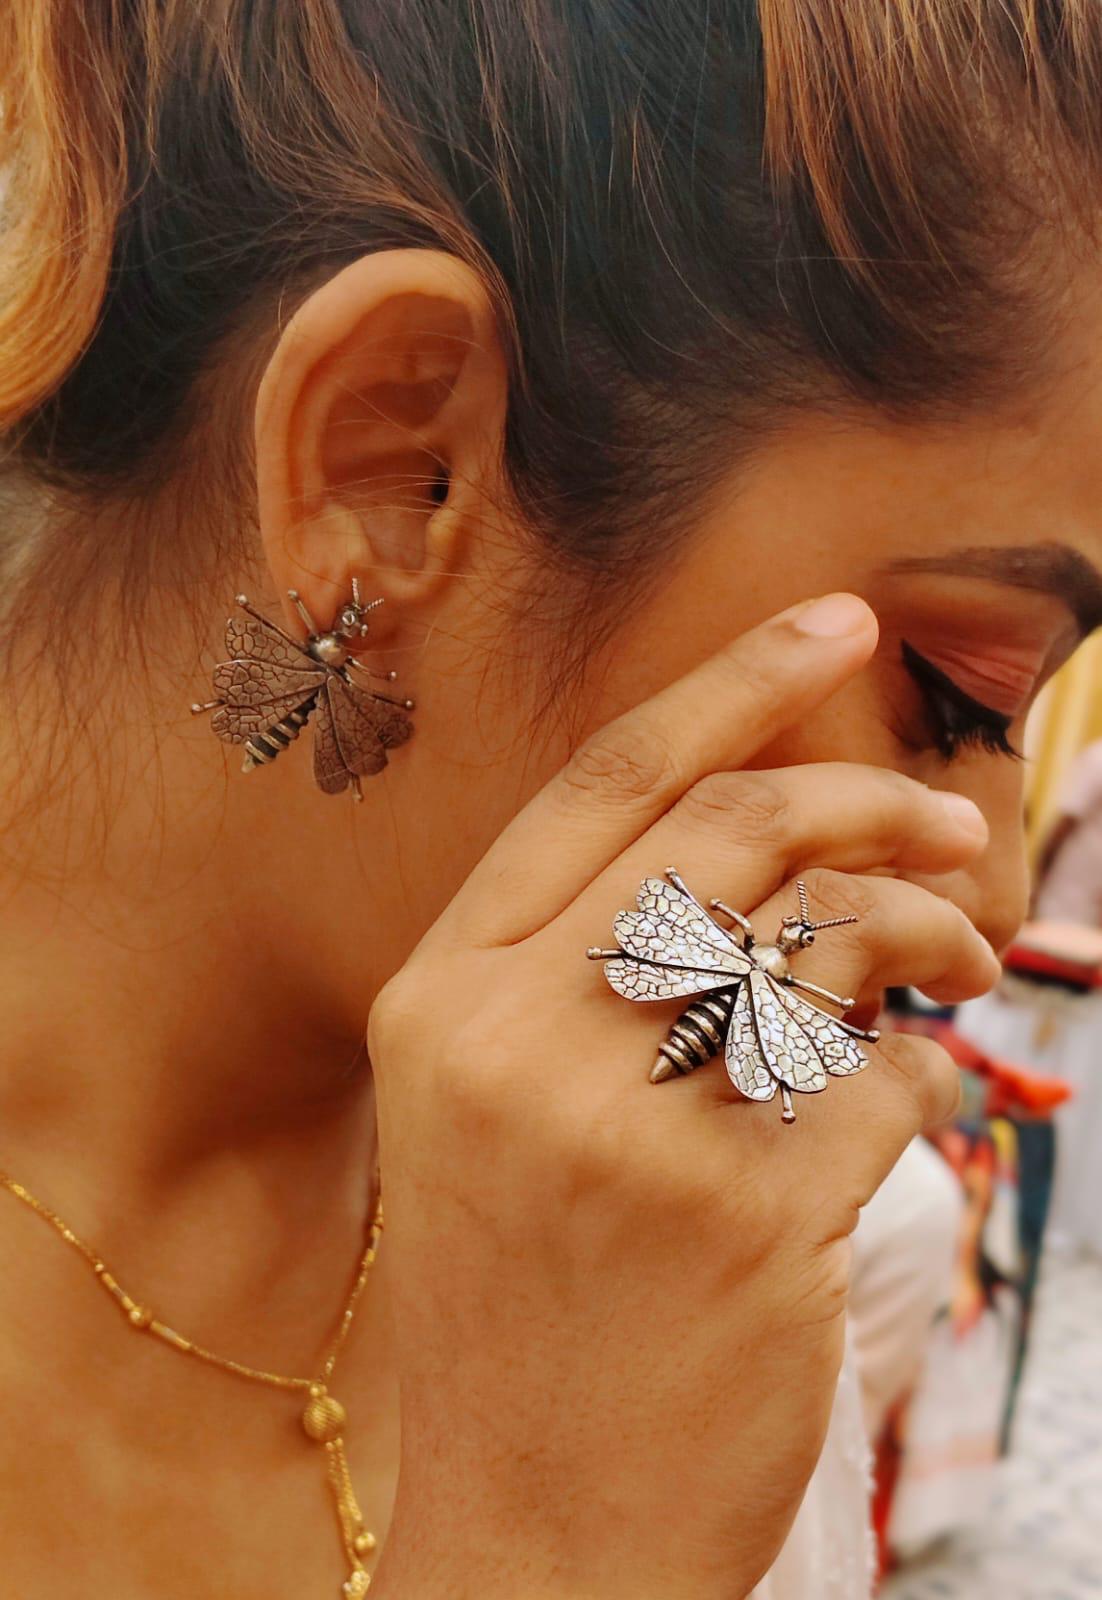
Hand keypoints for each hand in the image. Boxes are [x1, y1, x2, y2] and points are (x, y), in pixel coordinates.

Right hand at [368, 594, 998, 1599]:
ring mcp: (631, 1131)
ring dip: (923, 932)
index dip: (731, 681)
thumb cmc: (521, 1298)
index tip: (835, 621)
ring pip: (828, 940)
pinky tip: (909, 1106)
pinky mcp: (745, 1221)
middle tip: (949, 825)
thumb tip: (769, 848)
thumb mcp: (487, 1111)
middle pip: (733, 832)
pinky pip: (887, 1083)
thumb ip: (583, 964)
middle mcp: (519, 1042)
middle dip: (869, 800)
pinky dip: (927, 1076)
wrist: (530, 1529)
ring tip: (958, 958)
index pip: (605, 784)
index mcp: (442, 996)